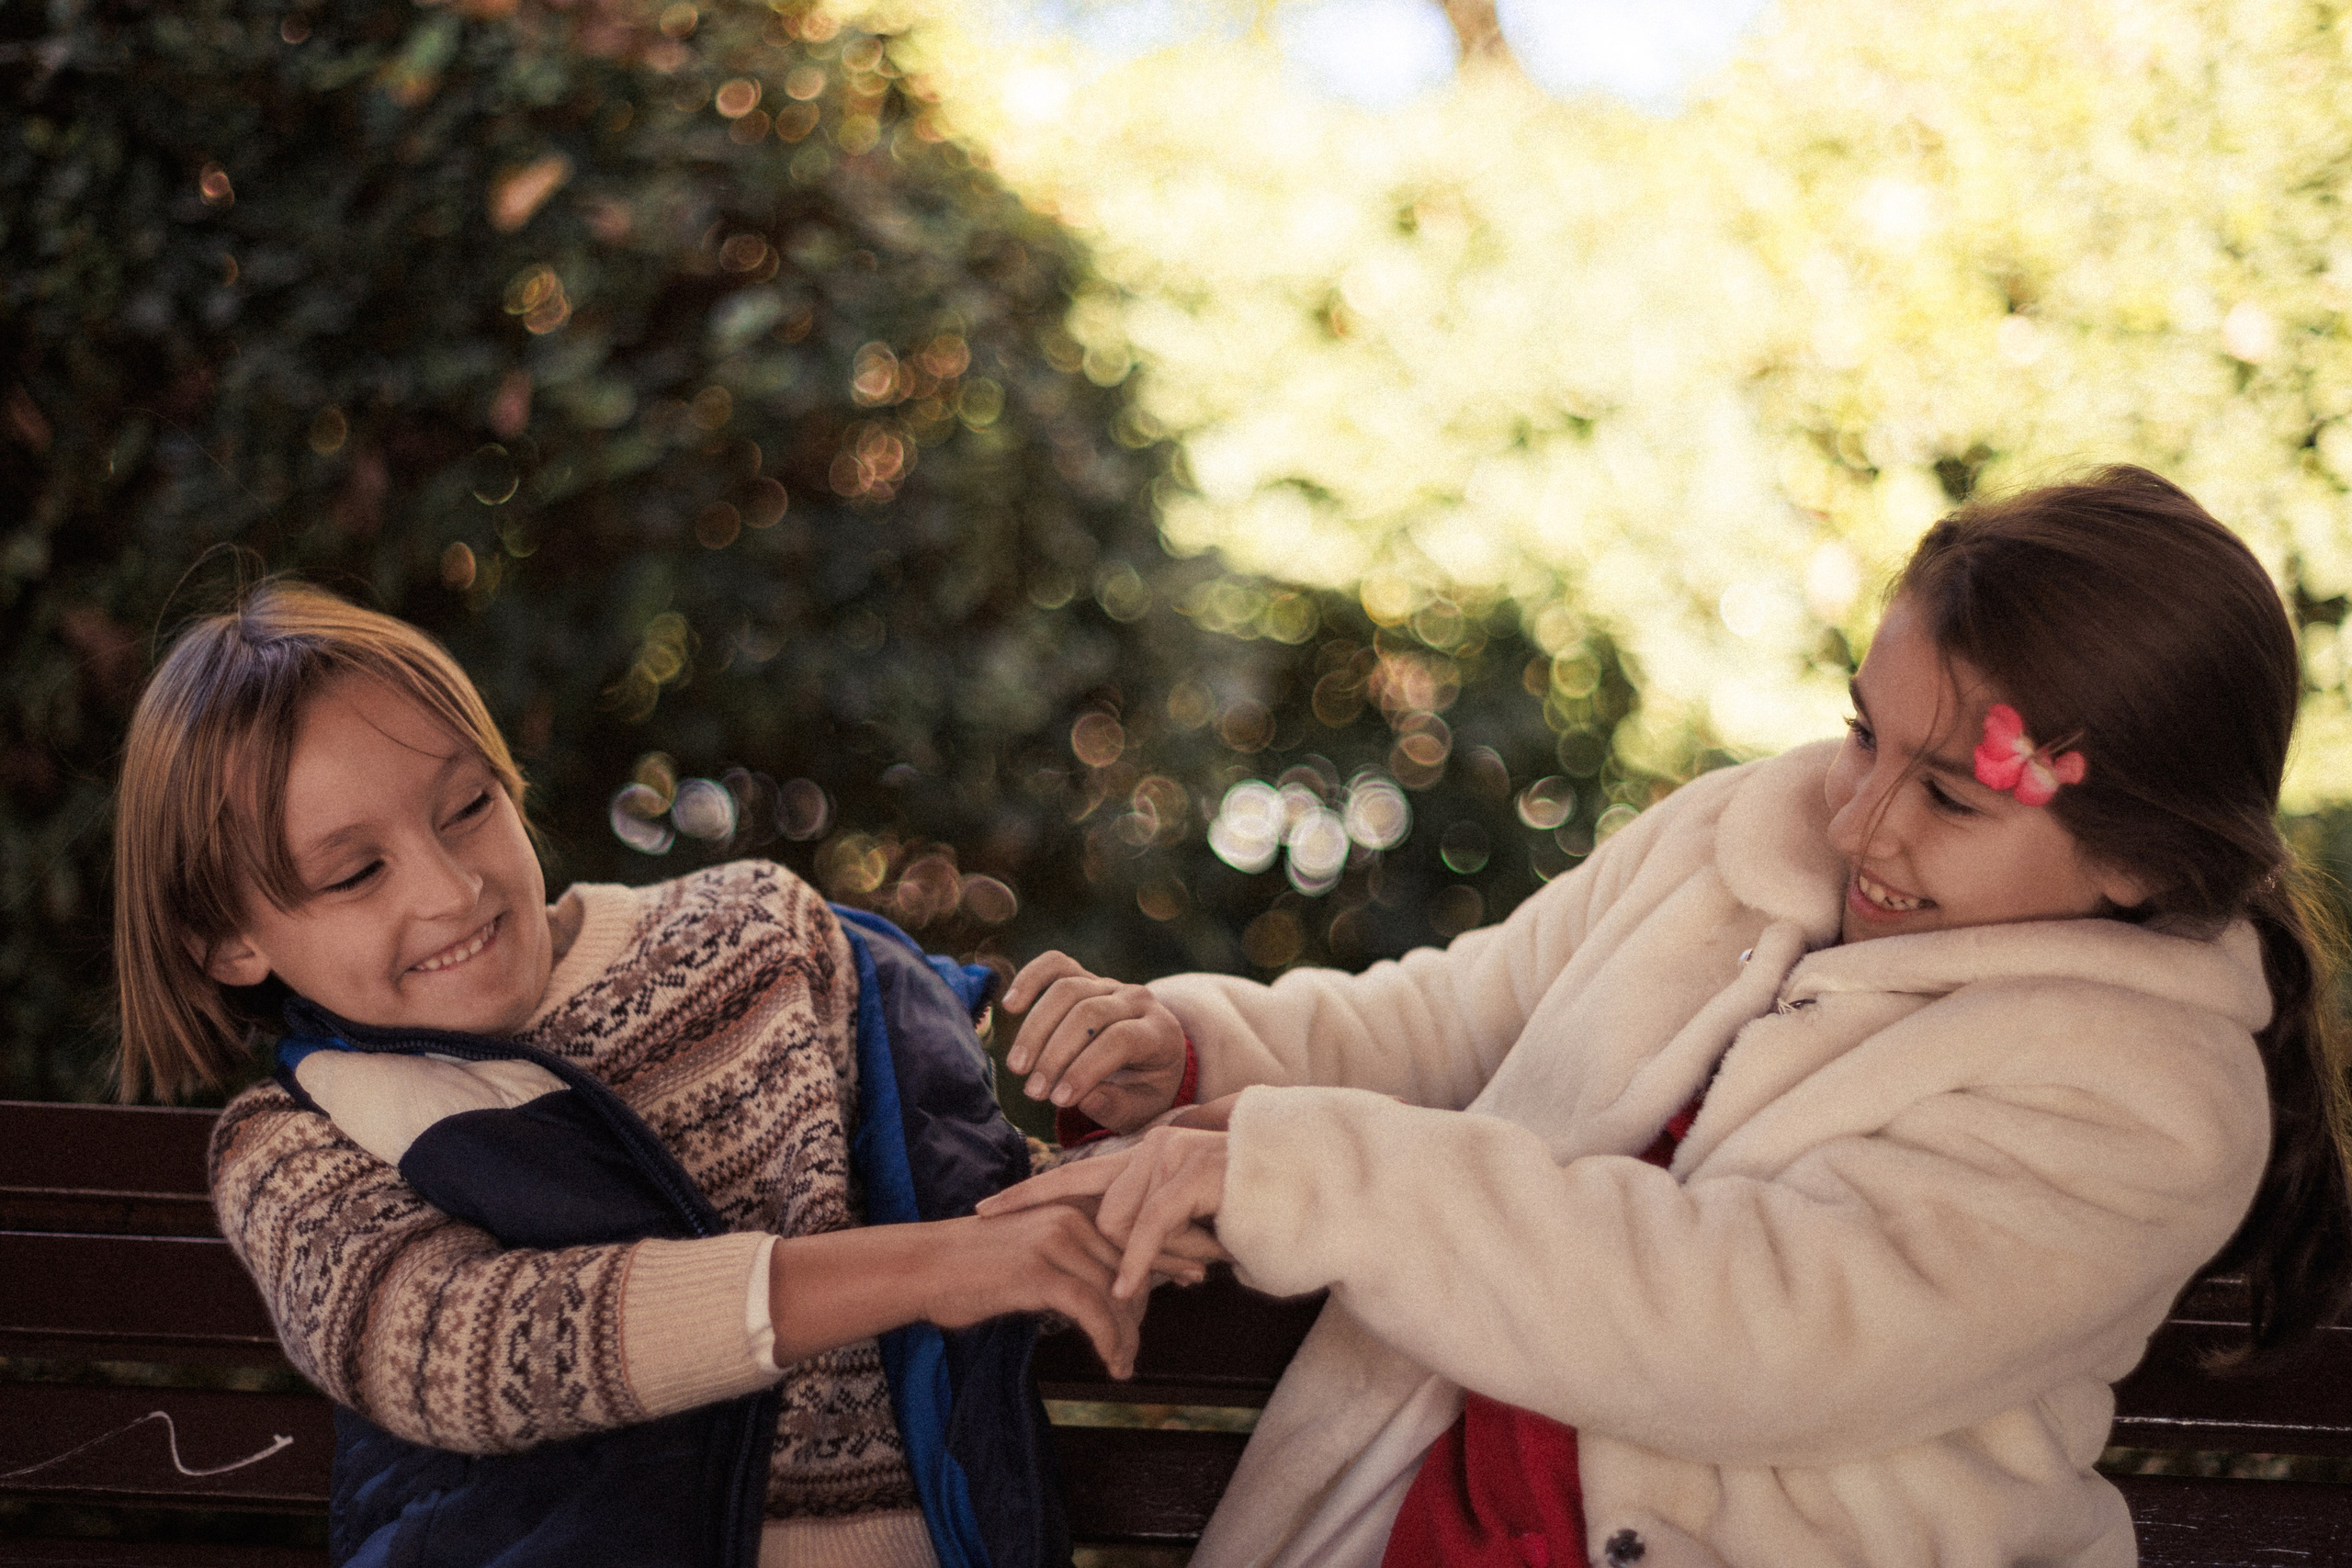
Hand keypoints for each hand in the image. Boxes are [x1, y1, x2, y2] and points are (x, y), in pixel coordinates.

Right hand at [914, 1206, 1207, 1378]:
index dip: (1171, 1251)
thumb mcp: (1031, 1250)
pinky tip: (1111, 1364)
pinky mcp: (1043, 1272)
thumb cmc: (973, 1266)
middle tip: (1148, 1341)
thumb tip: (1109, 1283)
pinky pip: (1095, 1312)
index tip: (1197, 1273)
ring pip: (1118, 1293)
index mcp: (1072, 1205)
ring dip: (1127, 1337)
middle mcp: (1071, 1216)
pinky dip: (1109, 1342)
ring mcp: (1058, 1241)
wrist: (924, 1266)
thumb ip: (1071, 1257)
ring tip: (1124, 1365)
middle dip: (1149, 1304)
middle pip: (1133, 1264)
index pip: (1136, 1228)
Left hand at [979, 1128, 1229, 1300]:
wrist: (1304, 1185)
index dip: (1025, 1195)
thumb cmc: (1247, 1210)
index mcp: (1141, 1156)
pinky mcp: (1188, 1176)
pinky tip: (1129, 1291)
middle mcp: (1149, 1148)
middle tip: (1177, 1269)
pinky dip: (1138, 1265)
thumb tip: (1117, 1273)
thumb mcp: (1186, 1224)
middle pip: (1100, 1216)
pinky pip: (1146, 1230)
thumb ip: (1147, 1233)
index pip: (1070, 1175)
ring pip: (1122, 1226)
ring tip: (1207, 1252)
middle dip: (1124, 1256)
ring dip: (1158, 1257)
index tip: (981, 1213)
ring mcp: (1168, 1157)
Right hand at [1002, 952, 1188, 1134]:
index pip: (1120, 1040)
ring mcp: (1111, 985)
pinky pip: (1057, 965)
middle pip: (1089, 1013)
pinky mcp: (1086, 977)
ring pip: (1068, 989)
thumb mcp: (1141, 1108)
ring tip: (1018, 1067)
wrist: (1152, 1061)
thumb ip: (1116, 1105)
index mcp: (1160, 1032)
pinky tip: (1010, 1006)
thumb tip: (1084, 1097)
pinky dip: (1031, 978)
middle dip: (1055, 1054)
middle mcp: (1138, 1000)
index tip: (1058, 1101)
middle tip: (1033, 1091)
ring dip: (1036, 1029)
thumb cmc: (1144, 1089)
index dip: (1086, 1069)